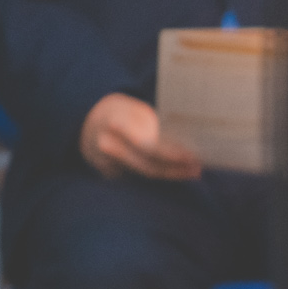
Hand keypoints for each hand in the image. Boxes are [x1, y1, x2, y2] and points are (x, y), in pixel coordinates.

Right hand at [80, 93, 200, 181]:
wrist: (89, 121)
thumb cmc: (124, 113)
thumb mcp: (138, 112)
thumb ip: (155, 128)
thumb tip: (190, 143)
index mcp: (116, 124)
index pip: (148, 147)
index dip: (172, 155)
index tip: (193, 157)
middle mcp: (108, 146)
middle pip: (148, 165)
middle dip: (175, 169)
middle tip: (198, 168)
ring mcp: (105, 162)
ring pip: (144, 173)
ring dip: (170, 174)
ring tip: (193, 171)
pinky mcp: (108, 173)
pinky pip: (138, 175)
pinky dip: (159, 173)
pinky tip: (177, 172)